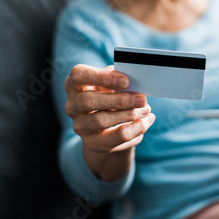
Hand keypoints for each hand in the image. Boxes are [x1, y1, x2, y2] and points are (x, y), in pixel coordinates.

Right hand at [64, 64, 154, 179]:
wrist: (110, 128)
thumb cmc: (112, 97)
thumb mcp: (113, 85)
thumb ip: (119, 80)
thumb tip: (135, 80)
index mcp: (75, 84)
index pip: (79, 75)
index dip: (101, 77)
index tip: (126, 81)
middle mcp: (72, 105)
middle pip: (89, 101)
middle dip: (119, 100)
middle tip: (142, 99)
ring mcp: (80, 126)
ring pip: (101, 120)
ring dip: (128, 114)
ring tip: (146, 109)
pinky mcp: (92, 143)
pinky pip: (114, 137)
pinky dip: (134, 129)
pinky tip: (146, 121)